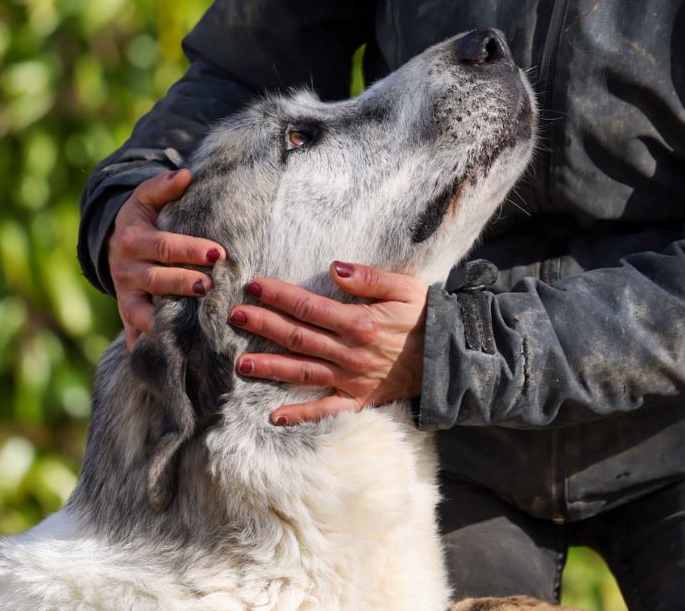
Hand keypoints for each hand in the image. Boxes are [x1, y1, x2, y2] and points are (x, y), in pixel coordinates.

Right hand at [109, 169, 225, 349]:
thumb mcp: (145, 198)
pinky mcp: (127, 319)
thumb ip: (163, 185)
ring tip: (194, 322)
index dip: (191, 249)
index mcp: (133, 241)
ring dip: (168, 319)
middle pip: (157, 280)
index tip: (218, 252)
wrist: (112, 247)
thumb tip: (185, 174)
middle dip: (184, 283)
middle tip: (210, 286)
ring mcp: (126, 298)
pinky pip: (137, 335)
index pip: (165, 246)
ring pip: (145, 312)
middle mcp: (126, 272)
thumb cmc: (140, 220)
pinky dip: (151, 346)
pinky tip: (172, 355)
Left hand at [229, 261, 427, 424]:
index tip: (254, 286)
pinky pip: (325, 411)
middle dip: (264, 325)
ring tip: (240, 363)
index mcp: (360, 323)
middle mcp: (351, 353)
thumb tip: (334, 269)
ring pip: (304, 372)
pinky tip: (274, 417)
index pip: (309, 307)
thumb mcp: (404, 287)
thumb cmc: (425, 315)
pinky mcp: (359, 401)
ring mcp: (352, 380)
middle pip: (298, 337)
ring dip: (271, 367)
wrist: (449, 355)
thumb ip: (368, 277)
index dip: (280, 296)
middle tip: (235, 316)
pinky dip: (300, 415)